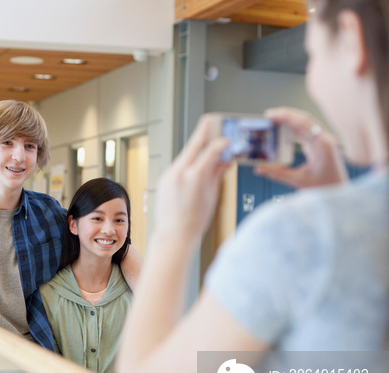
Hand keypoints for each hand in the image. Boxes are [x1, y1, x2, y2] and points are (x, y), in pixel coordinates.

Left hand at [155, 115, 229, 238]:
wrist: (174, 234)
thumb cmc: (195, 221)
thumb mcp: (212, 195)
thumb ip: (216, 174)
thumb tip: (223, 161)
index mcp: (194, 176)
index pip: (210, 151)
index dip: (220, 143)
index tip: (227, 140)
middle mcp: (179, 173)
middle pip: (193, 146)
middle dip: (202, 132)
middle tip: (208, 121)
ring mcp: (169, 175)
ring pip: (184, 155)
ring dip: (194, 148)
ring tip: (204, 142)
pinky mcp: (164, 179)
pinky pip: (178, 165)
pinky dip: (187, 161)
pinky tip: (194, 161)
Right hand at [255, 107, 347, 187]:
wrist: (339, 191)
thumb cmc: (326, 187)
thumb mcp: (298, 181)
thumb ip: (277, 173)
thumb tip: (260, 168)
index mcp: (322, 145)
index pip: (302, 124)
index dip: (285, 117)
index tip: (271, 115)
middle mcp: (325, 140)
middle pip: (304, 119)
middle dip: (286, 114)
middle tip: (269, 115)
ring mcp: (324, 140)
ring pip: (306, 122)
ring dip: (290, 119)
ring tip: (274, 119)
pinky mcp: (321, 144)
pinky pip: (306, 130)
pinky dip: (294, 126)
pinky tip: (284, 128)